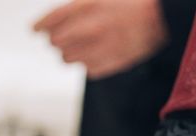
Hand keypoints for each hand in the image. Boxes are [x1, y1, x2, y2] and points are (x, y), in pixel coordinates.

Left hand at [35, 0, 168, 78]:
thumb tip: (63, 16)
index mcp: (89, 6)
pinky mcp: (106, 65)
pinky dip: (87, 61)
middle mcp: (89, 29)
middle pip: (56, 41)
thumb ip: (81, 5)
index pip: (53, 19)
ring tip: (81, 44)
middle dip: (56, 38)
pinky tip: (97, 52)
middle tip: (61, 36)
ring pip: (67, 58)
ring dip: (69, 51)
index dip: (41, 24)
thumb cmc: (135, 3)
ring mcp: (97, 49)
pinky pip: (86, 68)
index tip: (34, 29)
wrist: (161, 18)